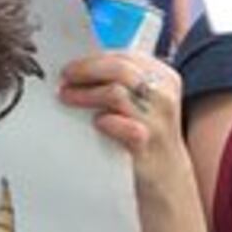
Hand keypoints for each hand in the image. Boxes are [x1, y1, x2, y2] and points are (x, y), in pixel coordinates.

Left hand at [59, 47, 182, 173]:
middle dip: (86, 71)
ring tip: (67, 97)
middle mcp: (164, 94)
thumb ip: (124, 82)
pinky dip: (106, 122)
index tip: (70, 67)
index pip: (125, 56)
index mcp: (164, 77)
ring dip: (86, 94)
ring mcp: (158, 119)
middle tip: (65, 78)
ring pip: (116, 93)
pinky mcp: (148, 142)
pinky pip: (123, 126)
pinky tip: (96, 123)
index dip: (94, 59)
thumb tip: (82, 67)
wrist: (167, 175)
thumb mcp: (144, 101)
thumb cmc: (147, 133)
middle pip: (120, 69)